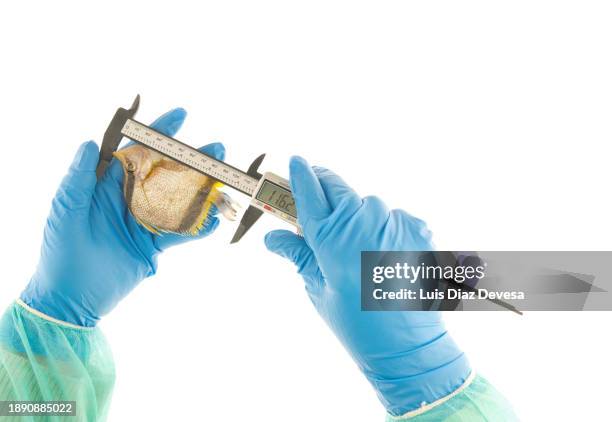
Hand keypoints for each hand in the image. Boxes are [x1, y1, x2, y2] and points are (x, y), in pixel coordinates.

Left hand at [21, 109, 225, 326]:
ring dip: (201, 190)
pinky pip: (179, 233)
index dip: (158, 132)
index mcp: (107, 183)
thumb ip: (78, 178)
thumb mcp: (66, 210)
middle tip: (215, 150)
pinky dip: (198, 227)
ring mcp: (143, 221)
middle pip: (165, 172)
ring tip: (224, 180)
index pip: (136, 150)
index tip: (181, 116)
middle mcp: (129, 198)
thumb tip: (86, 142)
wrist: (69, 298)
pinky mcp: (153, 245)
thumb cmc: (60, 250)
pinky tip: (215, 220)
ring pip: (177, 200)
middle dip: (191, 160)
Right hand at [264, 157, 469, 416]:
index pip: (310, 192)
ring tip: (358, 250)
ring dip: (357, 216)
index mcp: (332, 235)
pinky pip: (392, 217)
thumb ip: (297, 254)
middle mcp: (363, 220)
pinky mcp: (417, 226)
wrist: (407, 344)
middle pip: (338, 189)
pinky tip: (384, 255)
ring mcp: (393, 220)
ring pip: (366, 205)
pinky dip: (384, 228)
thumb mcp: (318, 288)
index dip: (300, 176)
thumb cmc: (356, 321)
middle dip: (325, 190)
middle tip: (318, 204)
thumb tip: (274, 238)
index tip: (296, 161)